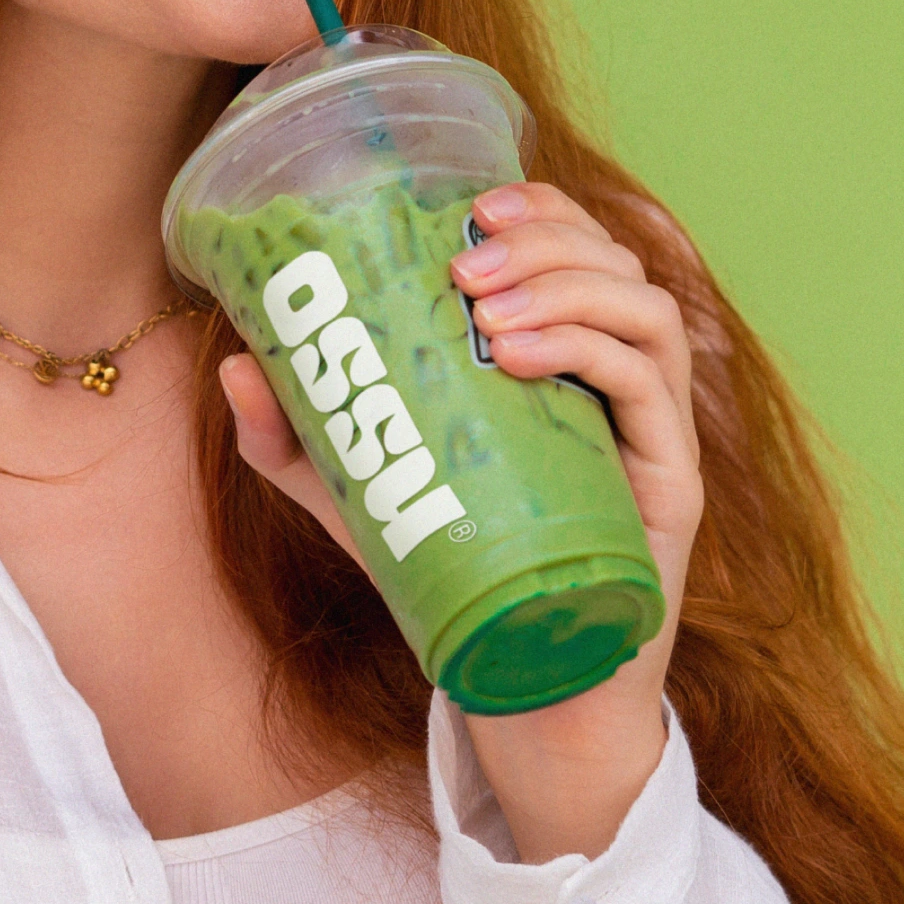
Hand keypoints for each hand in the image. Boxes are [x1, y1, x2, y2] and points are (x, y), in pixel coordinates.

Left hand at [219, 180, 703, 867]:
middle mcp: (623, 385)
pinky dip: (588, 351)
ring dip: (565, 286)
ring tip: (484, 307)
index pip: (581, 250)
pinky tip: (517, 357)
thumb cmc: (456, 579)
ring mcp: (653, 434)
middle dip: (544, 240)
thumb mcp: (364, 499)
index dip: (540, 210)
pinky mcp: (670, 488)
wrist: (528, 699)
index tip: (471, 204)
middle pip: (616, 263)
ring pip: (643, 311)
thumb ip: (298, 441)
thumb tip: (233, 362)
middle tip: (463, 260)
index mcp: (569, 362)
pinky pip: (651, 390)